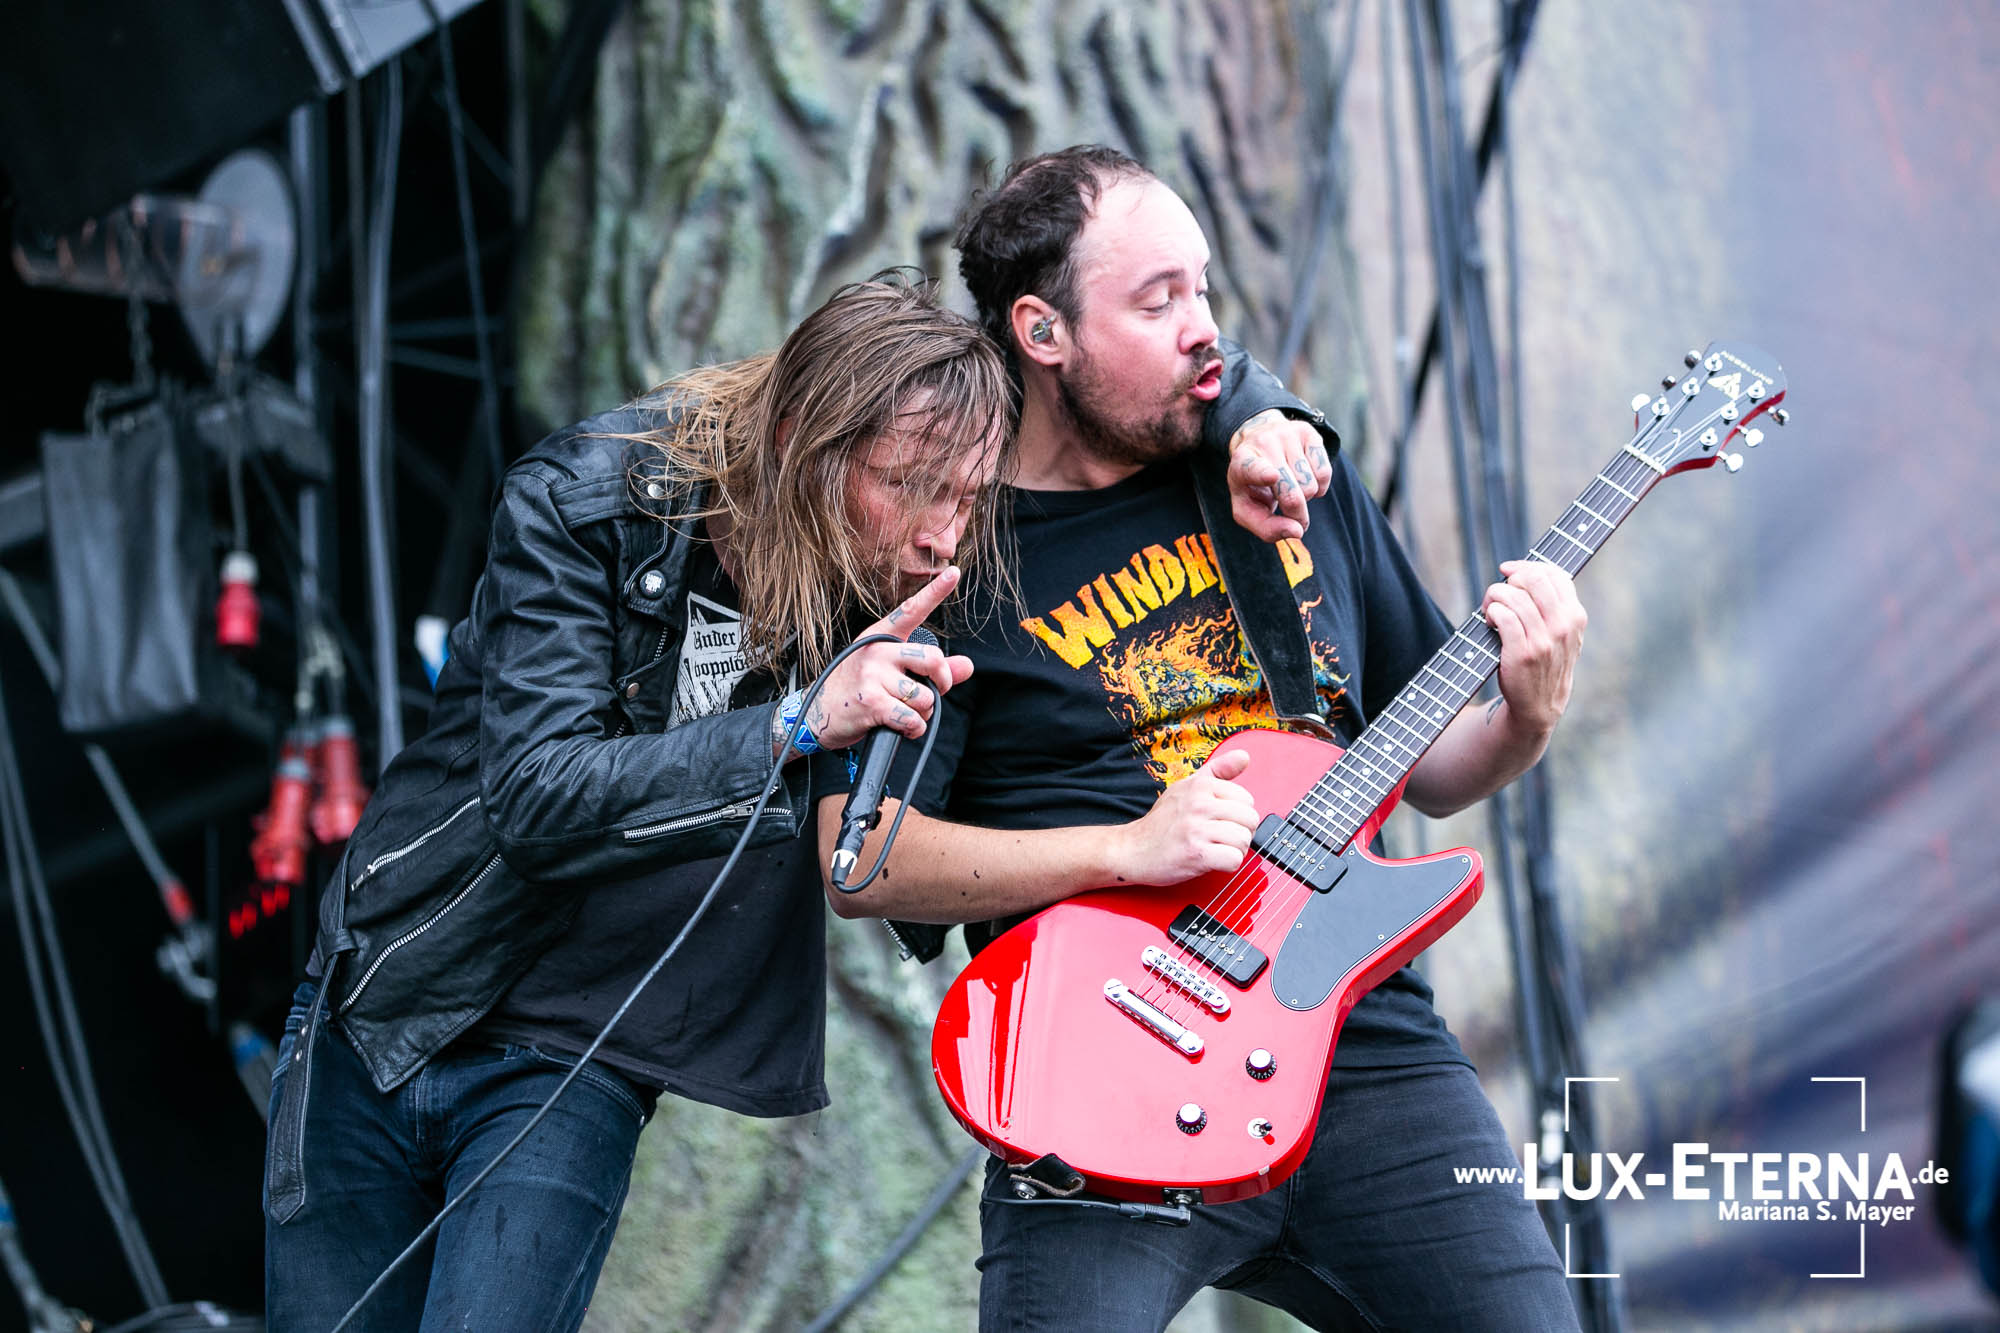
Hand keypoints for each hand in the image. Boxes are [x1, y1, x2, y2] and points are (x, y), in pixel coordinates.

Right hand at [806, 567, 973, 750]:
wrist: (819, 713)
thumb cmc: (858, 688)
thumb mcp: (890, 671)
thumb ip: (931, 669)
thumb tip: (967, 666)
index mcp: (881, 638)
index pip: (911, 611)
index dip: (935, 592)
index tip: (954, 572)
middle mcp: (877, 651)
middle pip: (932, 660)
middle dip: (942, 682)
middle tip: (934, 692)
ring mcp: (873, 676)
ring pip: (925, 695)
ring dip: (923, 711)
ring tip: (904, 711)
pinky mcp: (872, 702)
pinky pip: (913, 718)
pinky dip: (914, 728)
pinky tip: (902, 726)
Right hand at [1109, 748, 1258, 884]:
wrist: (1132, 849)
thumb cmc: (1162, 821)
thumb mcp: (1187, 787)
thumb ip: (1219, 770)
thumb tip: (1244, 757)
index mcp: (1201, 785)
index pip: (1246, 799)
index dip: (1238, 814)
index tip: (1222, 820)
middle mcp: (1199, 804)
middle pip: (1249, 819)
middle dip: (1241, 832)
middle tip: (1222, 837)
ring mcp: (1196, 829)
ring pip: (1243, 840)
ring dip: (1235, 850)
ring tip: (1216, 848)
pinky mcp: (1196, 854)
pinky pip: (1234, 859)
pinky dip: (1228, 864)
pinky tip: (1213, 860)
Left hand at [1226, 409, 1332, 541]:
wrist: (1257, 441)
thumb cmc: (1252, 484)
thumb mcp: (1247, 509)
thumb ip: (1266, 528)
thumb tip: (1297, 532)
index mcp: (1241, 463)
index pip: (1254, 469)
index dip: (1264, 474)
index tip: (1272, 477)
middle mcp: (1264, 444)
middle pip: (1292, 492)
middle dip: (1297, 514)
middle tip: (1293, 517)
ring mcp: (1287, 434)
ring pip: (1311, 485)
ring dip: (1306, 497)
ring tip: (1291, 487)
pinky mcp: (1308, 432)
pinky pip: (1325, 473)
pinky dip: (1319, 486)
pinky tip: (1305, 478)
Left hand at [1479, 560, 1586, 740]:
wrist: (1538, 706)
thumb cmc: (1544, 663)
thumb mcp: (1562, 633)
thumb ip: (1553, 604)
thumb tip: (1524, 570)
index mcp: (1575, 616)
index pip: (1554, 574)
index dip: (1526, 566)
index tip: (1509, 571)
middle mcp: (1564, 626)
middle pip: (1534, 579)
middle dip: (1509, 579)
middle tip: (1498, 594)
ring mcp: (1545, 641)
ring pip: (1514, 596)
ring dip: (1494, 597)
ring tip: (1490, 610)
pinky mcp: (1522, 654)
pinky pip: (1504, 616)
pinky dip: (1492, 612)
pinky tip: (1489, 621)